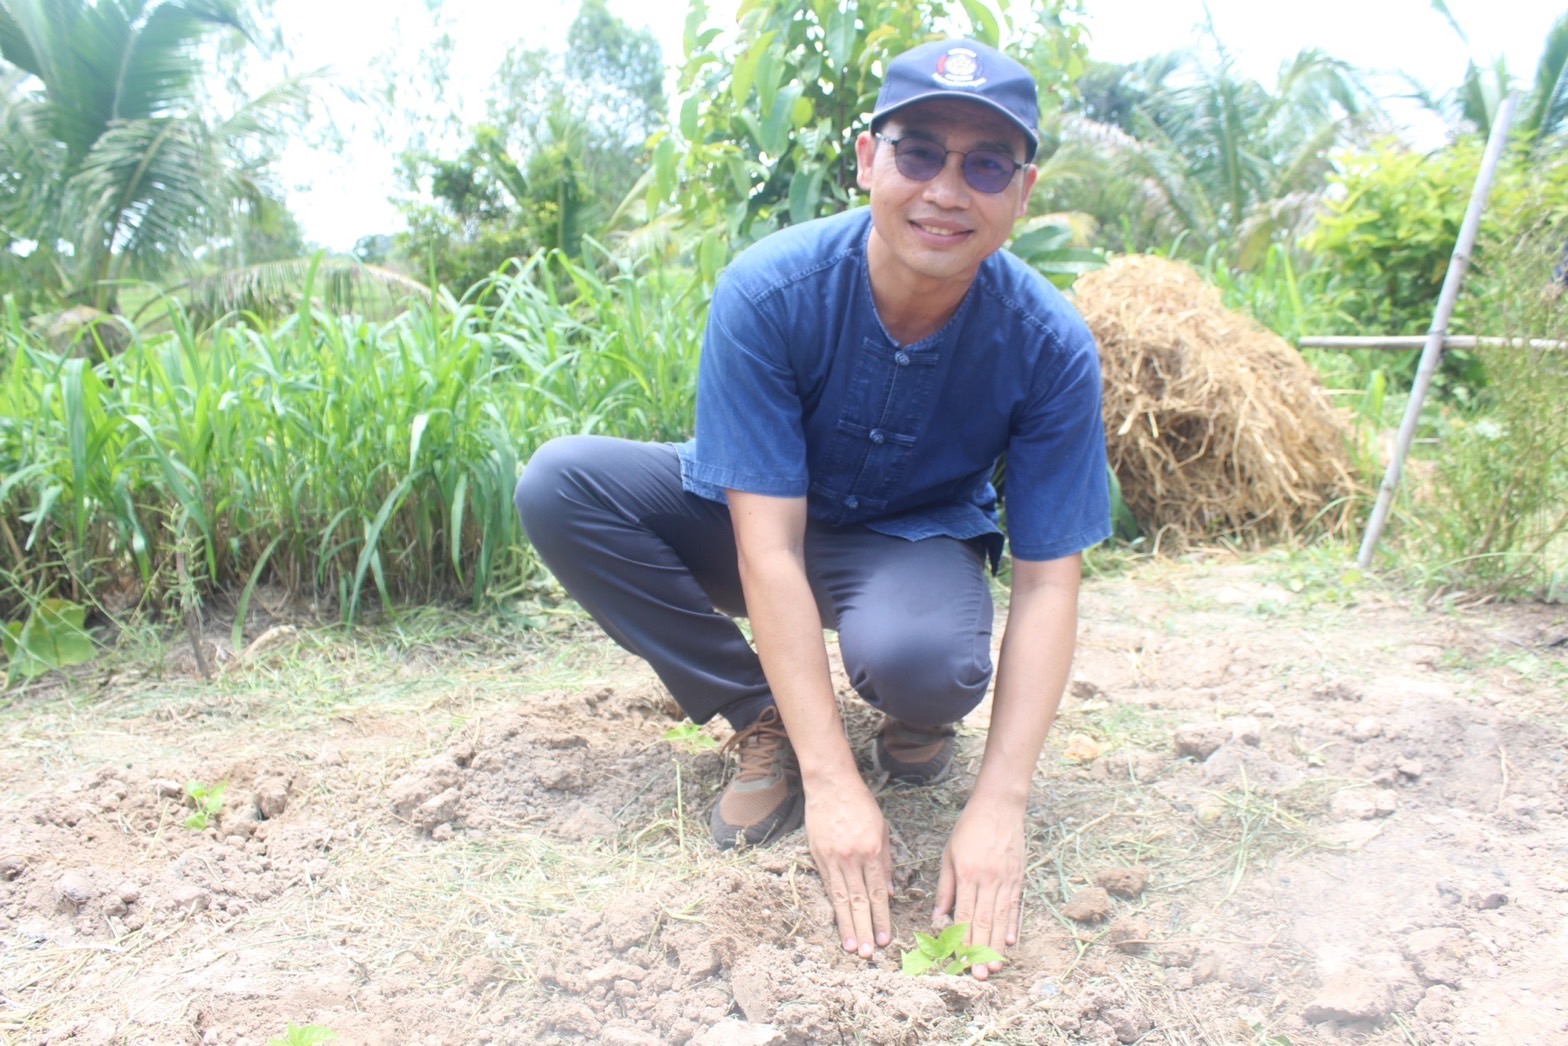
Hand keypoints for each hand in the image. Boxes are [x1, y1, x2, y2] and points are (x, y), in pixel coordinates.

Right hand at [804, 781, 892, 957]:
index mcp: (873, 850)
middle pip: (860, 901)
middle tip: (868, 954)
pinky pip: (829, 886)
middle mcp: (853, 857)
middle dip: (865, 929)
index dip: (881, 918)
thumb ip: (886, 862)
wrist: (830, 784)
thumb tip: (887, 893)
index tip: (885, 939)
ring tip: (852, 947)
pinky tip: (838, 922)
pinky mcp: (818, 855)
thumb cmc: (860, 804)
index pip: (878, 892)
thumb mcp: (882, 829)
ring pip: (843, 899)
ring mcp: (833, 858)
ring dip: (848, 925)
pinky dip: (835, 907)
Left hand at [933, 801, 1026, 979]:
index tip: (960, 960)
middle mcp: (988, 880)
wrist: (1000, 806)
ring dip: (997, 944)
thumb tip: (939, 918)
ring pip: (1001, 918)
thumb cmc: (969, 828)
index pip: (965, 914)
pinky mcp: (1019, 877)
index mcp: (967, 874)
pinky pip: (1015, 906)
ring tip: (995, 965)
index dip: (962, 940)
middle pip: (984, 921)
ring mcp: (1006, 879)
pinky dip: (1013, 924)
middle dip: (981, 950)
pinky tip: (1011, 941)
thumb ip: (945, 888)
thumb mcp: (949, 854)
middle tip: (979, 974)